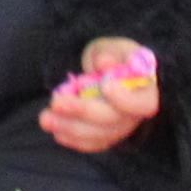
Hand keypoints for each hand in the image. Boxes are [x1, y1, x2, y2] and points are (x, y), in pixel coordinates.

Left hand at [40, 37, 162, 153]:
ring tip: (45, 118)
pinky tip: (55, 131)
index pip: (143, 104)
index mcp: (145, 91)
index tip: (105, 85)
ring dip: (70, 128)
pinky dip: (72, 139)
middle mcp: (135, 115)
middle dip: (82, 111)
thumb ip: (111, 53)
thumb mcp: (114, 47)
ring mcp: (120, 128)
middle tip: (55, 102)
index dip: (125, 99)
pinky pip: (91, 143)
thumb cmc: (115, 57)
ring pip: (98, 135)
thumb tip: (104, 62)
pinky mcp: (106, 137)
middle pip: (112, 121)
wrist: (112, 72)